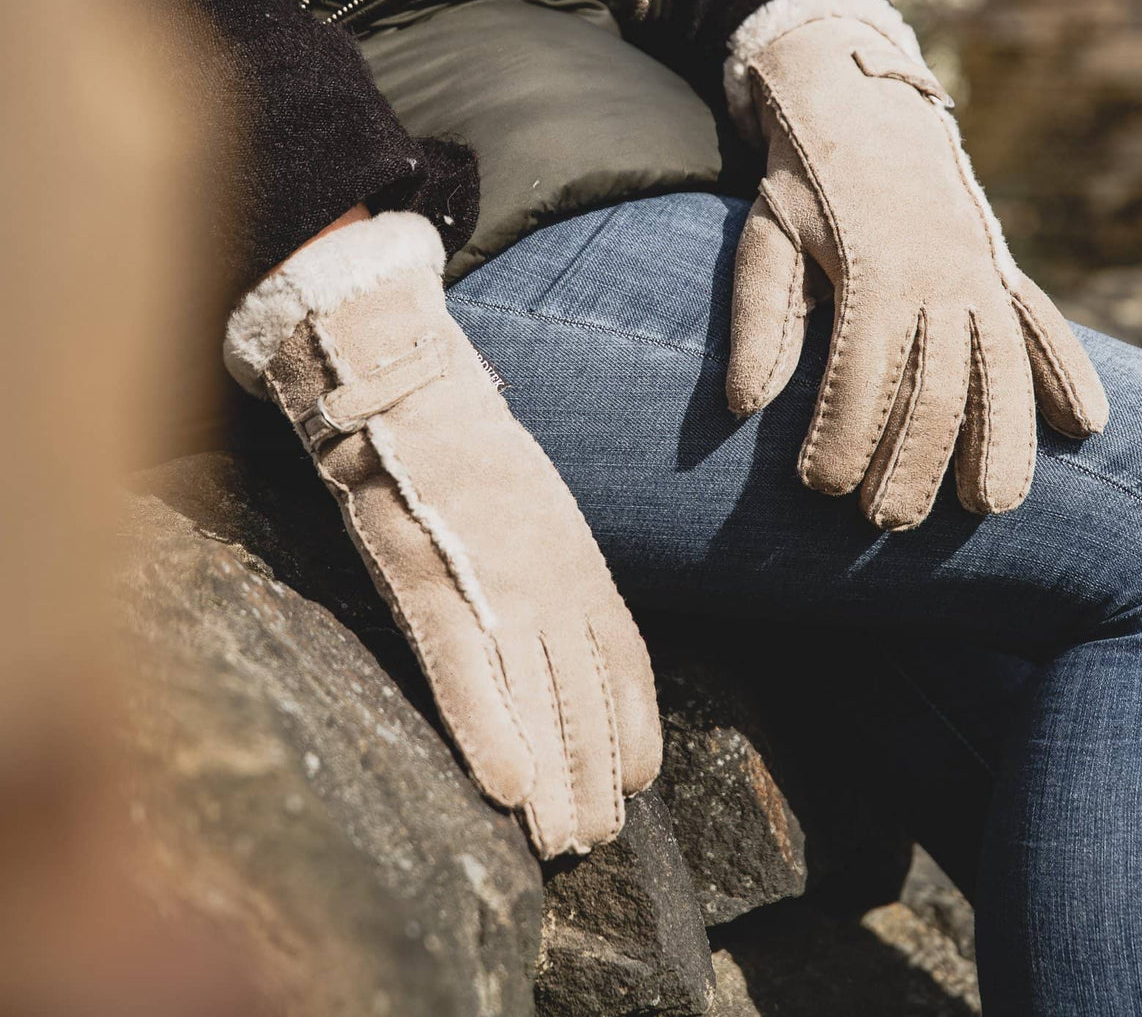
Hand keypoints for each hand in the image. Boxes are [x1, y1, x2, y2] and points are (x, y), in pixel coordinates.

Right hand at [225, 211, 660, 856]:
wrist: (411, 394)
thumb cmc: (469, 452)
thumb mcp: (538, 507)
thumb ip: (555, 567)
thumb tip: (562, 626)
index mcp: (576, 560)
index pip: (622, 657)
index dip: (633, 724)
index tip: (639, 780)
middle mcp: (551, 580)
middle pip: (584, 694)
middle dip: (593, 772)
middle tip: (597, 839)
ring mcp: (496, 584)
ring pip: (536, 697)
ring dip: (553, 774)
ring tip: (563, 838)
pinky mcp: (435, 584)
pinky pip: (464, 673)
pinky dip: (486, 730)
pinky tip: (502, 786)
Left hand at [725, 0, 1107, 530]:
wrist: (859, 96)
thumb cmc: (801, 179)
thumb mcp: (766, 236)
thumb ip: (760, 319)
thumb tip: (745, 405)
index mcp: (874, 271)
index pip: (862, 380)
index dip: (842, 440)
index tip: (820, 489)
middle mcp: (940, 275)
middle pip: (938, 392)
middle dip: (914, 463)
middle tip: (888, 522)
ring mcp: (979, 270)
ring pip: (1000, 371)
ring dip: (1000, 441)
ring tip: (992, 507)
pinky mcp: (998, 263)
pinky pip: (1041, 324)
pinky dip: (1063, 372)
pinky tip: (1084, 425)